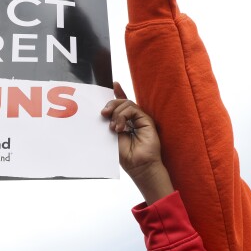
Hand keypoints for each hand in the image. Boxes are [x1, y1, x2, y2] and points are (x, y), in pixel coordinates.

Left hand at [102, 83, 172, 203]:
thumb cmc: (127, 156)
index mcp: (126, 122)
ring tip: (113, 128)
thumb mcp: (113, 137)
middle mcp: (134, 119)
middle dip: (110, 104)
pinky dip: (123, 115)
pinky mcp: (147, 120)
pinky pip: (133, 109)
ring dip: (116, 113)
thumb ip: (111, 123)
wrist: (139, 166)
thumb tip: (104, 112)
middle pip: (122, 102)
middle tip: (103, 113)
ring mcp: (141, 119)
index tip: (113, 84)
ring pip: (127, 104)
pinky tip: (119, 127)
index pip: (122, 105)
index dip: (118, 93)